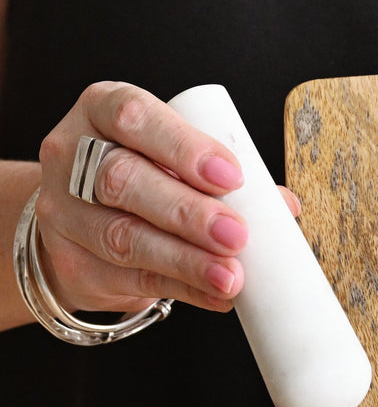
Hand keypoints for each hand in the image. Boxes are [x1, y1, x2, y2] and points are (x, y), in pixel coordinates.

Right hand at [33, 81, 299, 315]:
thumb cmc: (143, 177)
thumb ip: (223, 175)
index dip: (182, 146)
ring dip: (186, 260)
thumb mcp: (172, 159)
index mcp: (101, 111)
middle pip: (123, 180)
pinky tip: (216, 295)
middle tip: (236, 234)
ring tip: (231, 276)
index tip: (231, 176)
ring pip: (123, 237)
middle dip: (187, 211)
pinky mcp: (73, 263)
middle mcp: (72, 156)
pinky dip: (182, 289)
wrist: (84, 222)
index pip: (133, 116)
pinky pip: (130, 280)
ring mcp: (64, 213)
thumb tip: (283, 206)